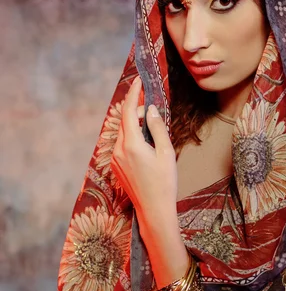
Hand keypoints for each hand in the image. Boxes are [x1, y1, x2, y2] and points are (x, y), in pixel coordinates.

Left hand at [111, 76, 177, 220]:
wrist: (154, 210)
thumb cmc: (164, 183)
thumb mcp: (166, 152)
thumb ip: (158, 128)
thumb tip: (150, 110)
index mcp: (131, 144)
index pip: (127, 112)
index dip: (133, 94)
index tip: (139, 81)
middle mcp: (118, 150)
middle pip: (124, 121)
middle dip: (136, 111)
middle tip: (152, 109)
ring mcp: (115, 159)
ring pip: (123, 133)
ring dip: (134, 125)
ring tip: (150, 127)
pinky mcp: (116, 166)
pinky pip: (122, 145)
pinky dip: (131, 138)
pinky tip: (145, 144)